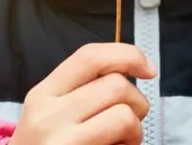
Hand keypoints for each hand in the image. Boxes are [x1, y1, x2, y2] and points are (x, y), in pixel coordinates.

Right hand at [10, 43, 156, 144]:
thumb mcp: (49, 112)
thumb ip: (82, 89)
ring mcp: (63, 143)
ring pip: (125, 115)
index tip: (149, 70)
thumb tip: (131, 68)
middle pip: (116, 85)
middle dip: (137, 101)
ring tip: (121, 140)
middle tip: (130, 121)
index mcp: (43, 94)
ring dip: (136, 129)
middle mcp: (48, 116)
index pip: (90, 57)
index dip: (128, 55)